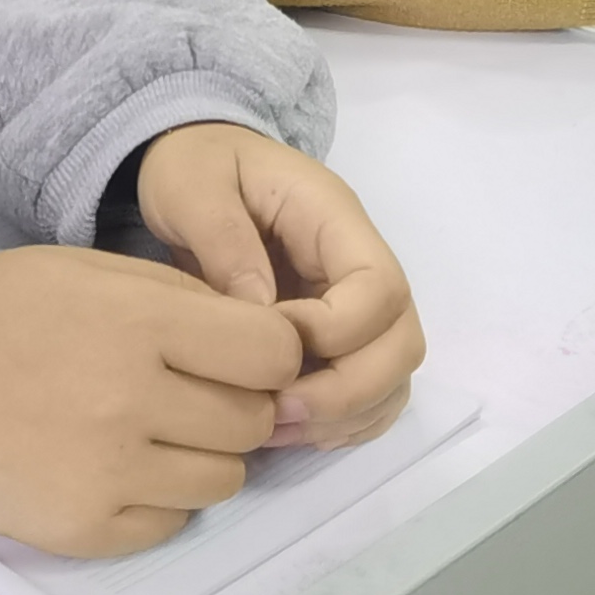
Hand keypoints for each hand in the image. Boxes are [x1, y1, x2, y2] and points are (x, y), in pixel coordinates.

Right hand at [0, 244, 302, 557]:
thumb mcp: (86, 270)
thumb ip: (178, 298)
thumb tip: (261, 341)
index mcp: (141, 323)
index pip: (273, 354)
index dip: (269, 354)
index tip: (242, 355)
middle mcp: (134, 400)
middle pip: (254, 422)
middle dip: (235, 405)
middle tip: (185, 393)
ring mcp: (110, 472)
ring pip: (225, 481)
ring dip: (202, 456)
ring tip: (147, 430)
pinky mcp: (84, 528)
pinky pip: (171, 523)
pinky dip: (156, 499)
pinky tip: (112, 466)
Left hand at [131, 125, 423, 449]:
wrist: (192, 164)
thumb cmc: (193, 166)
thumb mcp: (192, 185)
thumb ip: (226, 240)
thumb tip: (264, 315)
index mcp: (335, 219)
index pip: (380, 289)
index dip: (334, 335)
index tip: (266, 350)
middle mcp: (358, 264)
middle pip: (402, 343)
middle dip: (347, 392)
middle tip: (274, 414)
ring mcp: (354, 304)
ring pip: (392, 377)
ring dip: (344, 416)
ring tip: (272, 430)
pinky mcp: (337, 337)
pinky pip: (368, 393)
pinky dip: (339, 424)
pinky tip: (284, 431)